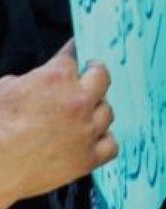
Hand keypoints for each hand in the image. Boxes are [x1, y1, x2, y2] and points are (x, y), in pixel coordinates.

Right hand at [0, 42, 116, 208]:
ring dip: (96, 109)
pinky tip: (96, 138)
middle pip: (102, 77)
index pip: (72, 55)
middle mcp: (78, 101)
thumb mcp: (4, 90)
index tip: (76, 50)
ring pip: (107, 111)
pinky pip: (111, 144)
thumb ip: (29, 80)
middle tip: (90, 72)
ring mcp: (86, 130)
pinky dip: (103, 140)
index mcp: (56, 78)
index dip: (72, 52)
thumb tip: (37, 80)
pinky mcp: (88, 158)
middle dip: (94, 73)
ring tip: (88, 111)